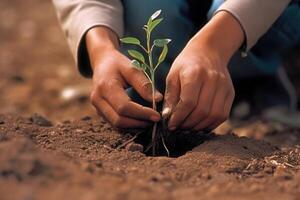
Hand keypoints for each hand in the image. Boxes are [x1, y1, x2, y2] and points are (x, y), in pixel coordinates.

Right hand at [86, 27, 162, 127]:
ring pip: (116, 125)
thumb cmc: (118, 63)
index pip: (124, 107)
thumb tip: (158, 99)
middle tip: (155, 120)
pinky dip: (129, 125)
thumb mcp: (131, 68)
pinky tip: (140, 120)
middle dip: (139, 122)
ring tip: (149, 120)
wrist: (101, 63)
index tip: (157, 115)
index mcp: (105, 86)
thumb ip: (144, 84)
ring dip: (135, 126)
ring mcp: (97, 107)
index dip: (142, 113)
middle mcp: (97, 99)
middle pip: (119, 120)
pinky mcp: (100, 112)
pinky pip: (115, 124)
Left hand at [163, 11, 243, 130]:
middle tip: (179, 128)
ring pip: (214, 115)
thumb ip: (170, 97)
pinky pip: (223, 115)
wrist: (209, 51)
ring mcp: (224, 86)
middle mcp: (212, 79)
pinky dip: (211, 124)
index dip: (179, 117)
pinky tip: (200, 125)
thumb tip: (168, 117)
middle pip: (202, 110)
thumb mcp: (173, 76)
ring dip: (200, 126)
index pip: (188, 102)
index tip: (171, 124)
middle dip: (188, 124)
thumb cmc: (186, 64)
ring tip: (188, 127)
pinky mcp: (230, 92)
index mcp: (195, 73)